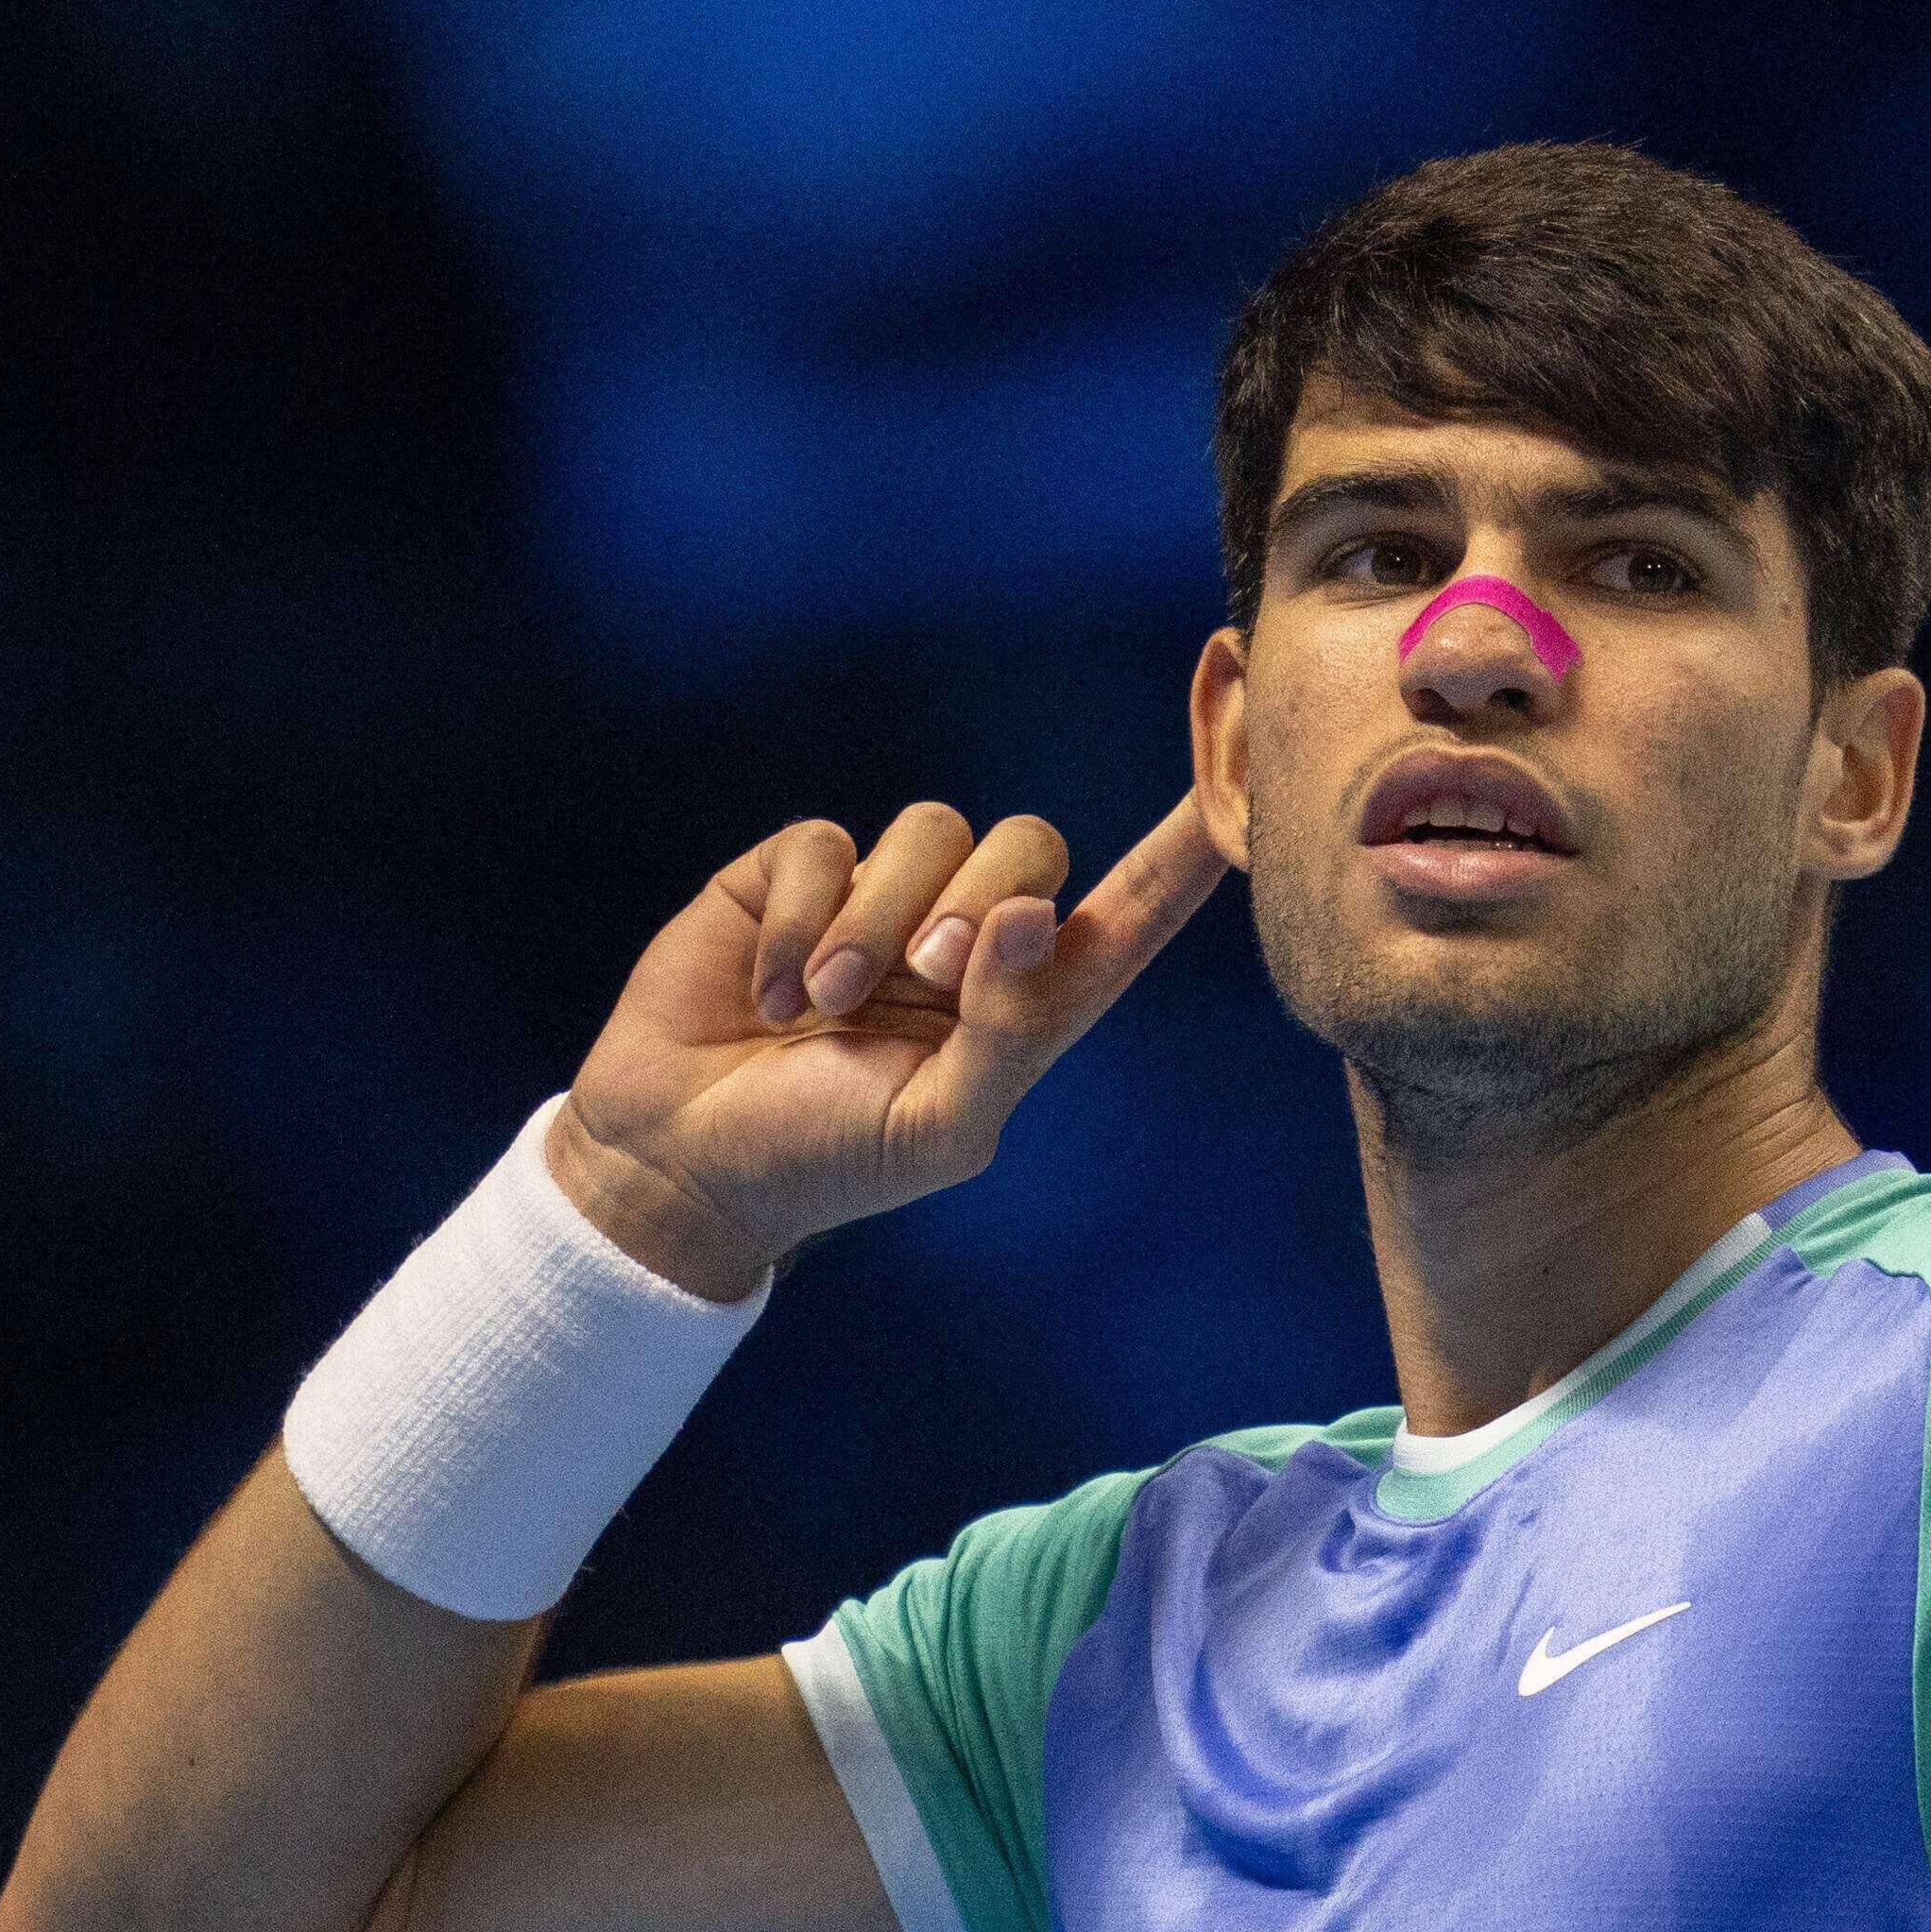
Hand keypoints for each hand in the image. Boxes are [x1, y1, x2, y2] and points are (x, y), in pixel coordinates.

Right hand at [554, 790, 1225, 1299]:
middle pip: (1028, 846)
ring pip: (929, 831)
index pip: (1126, 914)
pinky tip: (772, 992)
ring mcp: (881, 895)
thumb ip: (1008, 1030)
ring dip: (876, 921)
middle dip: (981, 904)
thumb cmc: (823, 1160)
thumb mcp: (936, 1126)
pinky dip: (802, 917)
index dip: (1185, 849)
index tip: (1251, 771)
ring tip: (821, 1007)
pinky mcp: (795, 873)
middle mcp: (965, 936)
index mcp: (1025, 1006)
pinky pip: (828, 840)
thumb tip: (1041, 917)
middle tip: (922, 978)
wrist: (679, 1157)